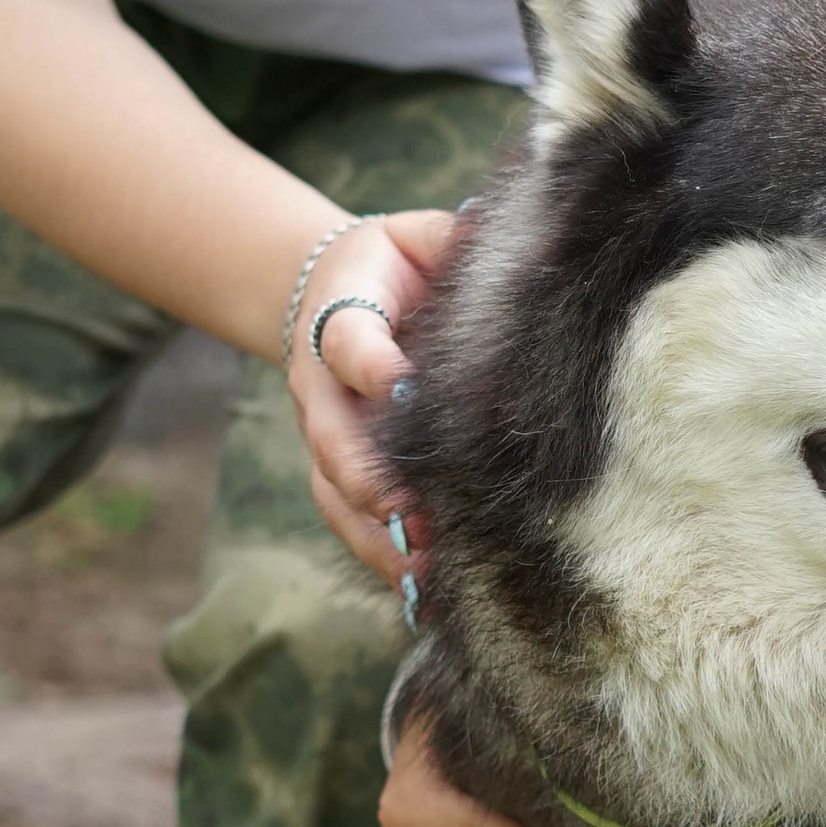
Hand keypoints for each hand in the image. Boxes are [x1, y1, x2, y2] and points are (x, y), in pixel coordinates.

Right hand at [285, 210, 462, 586]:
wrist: (333, 292)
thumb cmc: (397, 266)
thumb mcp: (417, 236)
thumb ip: (450, 239)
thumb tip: (504, 238)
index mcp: (340, 315)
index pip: (347, 341)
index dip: (371, 366)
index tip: (402, 387)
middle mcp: (322, 384)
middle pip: (331, 436)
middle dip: (368, 474)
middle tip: (408, 507)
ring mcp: (327, 434)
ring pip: (335, 491)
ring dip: (375, 531)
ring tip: (420, 565)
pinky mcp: (337, 472)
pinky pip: (349, 521)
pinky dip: (379, 556)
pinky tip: (420, 590)